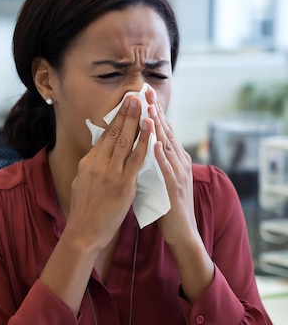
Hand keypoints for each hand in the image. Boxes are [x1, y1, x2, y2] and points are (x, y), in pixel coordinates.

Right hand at [68, 95, 152, 250]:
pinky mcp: (123, 184)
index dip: (116, 118)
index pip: (104, 136)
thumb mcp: (82, 183)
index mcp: (89, 163)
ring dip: (135, 120)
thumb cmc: (85, 211)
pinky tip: (151, 129)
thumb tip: (99, 153)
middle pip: (114, 133)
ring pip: (125, 141)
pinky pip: (137, 159)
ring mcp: (111, 173)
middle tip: (134, 95)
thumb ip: (92, 167)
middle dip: (126, 112)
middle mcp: (98, 164)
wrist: (83, 232)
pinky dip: (145, 142)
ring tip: (143, 104)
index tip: (124, 105)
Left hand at [145, 88, 197, 245]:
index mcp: (174, 159)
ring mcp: (178, 174)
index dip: (153, 112)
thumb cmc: (168, 207)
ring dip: (158, 127)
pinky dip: (161, 155)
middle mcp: (179, 162)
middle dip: (155, 111)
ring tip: (150, 109)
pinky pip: (167, 169)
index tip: (143, 95)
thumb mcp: (161, 178)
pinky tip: (155, 143)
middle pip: (166, 132)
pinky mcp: (174, 188)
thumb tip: (143, 146)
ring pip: (167, 146)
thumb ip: (155, 162)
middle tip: (145, 91)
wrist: (182, 232)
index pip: (162, 131)